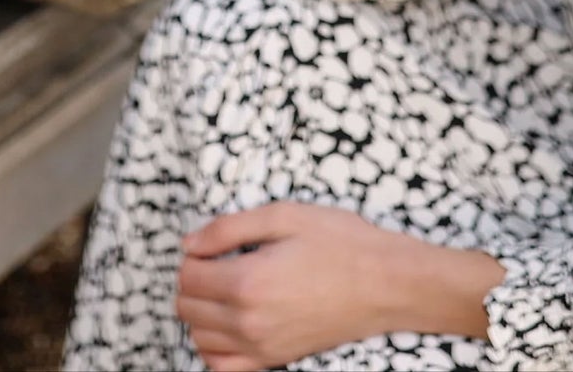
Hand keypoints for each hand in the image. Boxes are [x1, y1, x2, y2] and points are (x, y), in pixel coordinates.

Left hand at [176, 202, 502, 368]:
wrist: (384, 282)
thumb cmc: (340, 242)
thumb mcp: (286, 215)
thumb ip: (230, 228)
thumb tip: (190, 244)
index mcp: (247, 281)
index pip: (189, 276)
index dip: (192, 255)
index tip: (210, 244)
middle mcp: (248, 321)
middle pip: (188, 307)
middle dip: (192, 281)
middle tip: (216, 261)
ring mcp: (260, 346)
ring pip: (199, 337)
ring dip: (200, 311)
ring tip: (223, 287)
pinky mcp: (274, 359)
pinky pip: (221, 367)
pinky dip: (212, 347)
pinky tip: (227, 324)